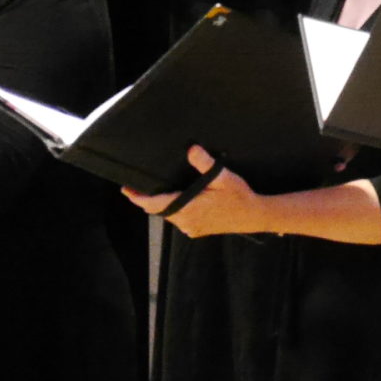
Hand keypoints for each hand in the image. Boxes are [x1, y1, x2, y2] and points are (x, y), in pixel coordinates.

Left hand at [124, 146, 266, 236]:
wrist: (254, 216)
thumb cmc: (239, 196)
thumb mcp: (224, 177)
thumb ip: (205, 163)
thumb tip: (192, 149)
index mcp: (188, 208)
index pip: (155, 205)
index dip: (139, 198)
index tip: (126, 190)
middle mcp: (186, 221)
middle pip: (160, 211)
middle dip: (149, 199)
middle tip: (138, 187)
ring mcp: (191, 228)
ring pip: (170, 215)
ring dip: (163, 204)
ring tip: (159, 191)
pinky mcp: (197, 230)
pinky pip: (179, 220)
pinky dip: (175, 210)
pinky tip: (179, 200)